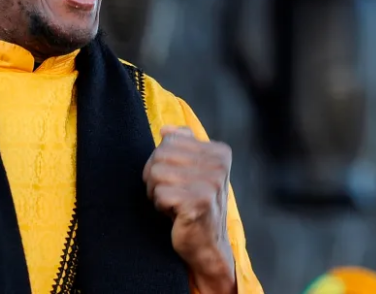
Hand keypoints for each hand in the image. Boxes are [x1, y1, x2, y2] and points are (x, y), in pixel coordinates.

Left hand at [143, 126, 236, 293]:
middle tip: (171, 194)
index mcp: (220, 152)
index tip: (178, 180)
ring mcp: (211, 183)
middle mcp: (219, 165)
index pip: (168, 140)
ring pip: (156, 173)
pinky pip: (159, 194)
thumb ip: (182, 145)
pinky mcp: (198, 202)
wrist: (207, 245)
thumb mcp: (193, 170)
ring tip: (173, 204)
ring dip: (156, 192)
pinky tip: (175, 214)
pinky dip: (160, 206)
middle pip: (159, 155)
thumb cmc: (195, 204)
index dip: (162, 161)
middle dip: (155, 177)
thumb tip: (165, 129)